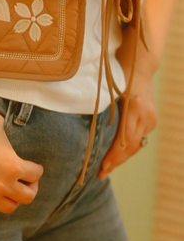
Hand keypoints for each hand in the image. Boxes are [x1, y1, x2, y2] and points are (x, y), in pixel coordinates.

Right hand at [0, 111, 42, 213]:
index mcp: (13, 166)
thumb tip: (4, 138)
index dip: (36, 170)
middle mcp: (2, 185)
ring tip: (9, 189)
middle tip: (27, 182)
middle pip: (27, 197)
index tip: (34, 168)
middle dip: (30, 189)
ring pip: (8, 207)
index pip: (34, 174)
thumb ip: (4, 134)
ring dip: (12, 198)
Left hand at [98, 45, 156, 179]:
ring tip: (107, 168)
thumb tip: (89, 132)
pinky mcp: (152, 120)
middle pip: (131, 146)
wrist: (140, 67)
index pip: (124, 140)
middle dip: (116, 161)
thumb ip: (105, 110)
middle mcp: (145, 116)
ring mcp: (151, 119)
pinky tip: (118, 156)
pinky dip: (128, 148)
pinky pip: (139, 138)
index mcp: (134, 109)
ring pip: (136, 145)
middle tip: (102, 173)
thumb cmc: (119, 76)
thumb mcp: (110, 90)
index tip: (102, 166)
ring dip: (122, 158)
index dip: (113, 156)